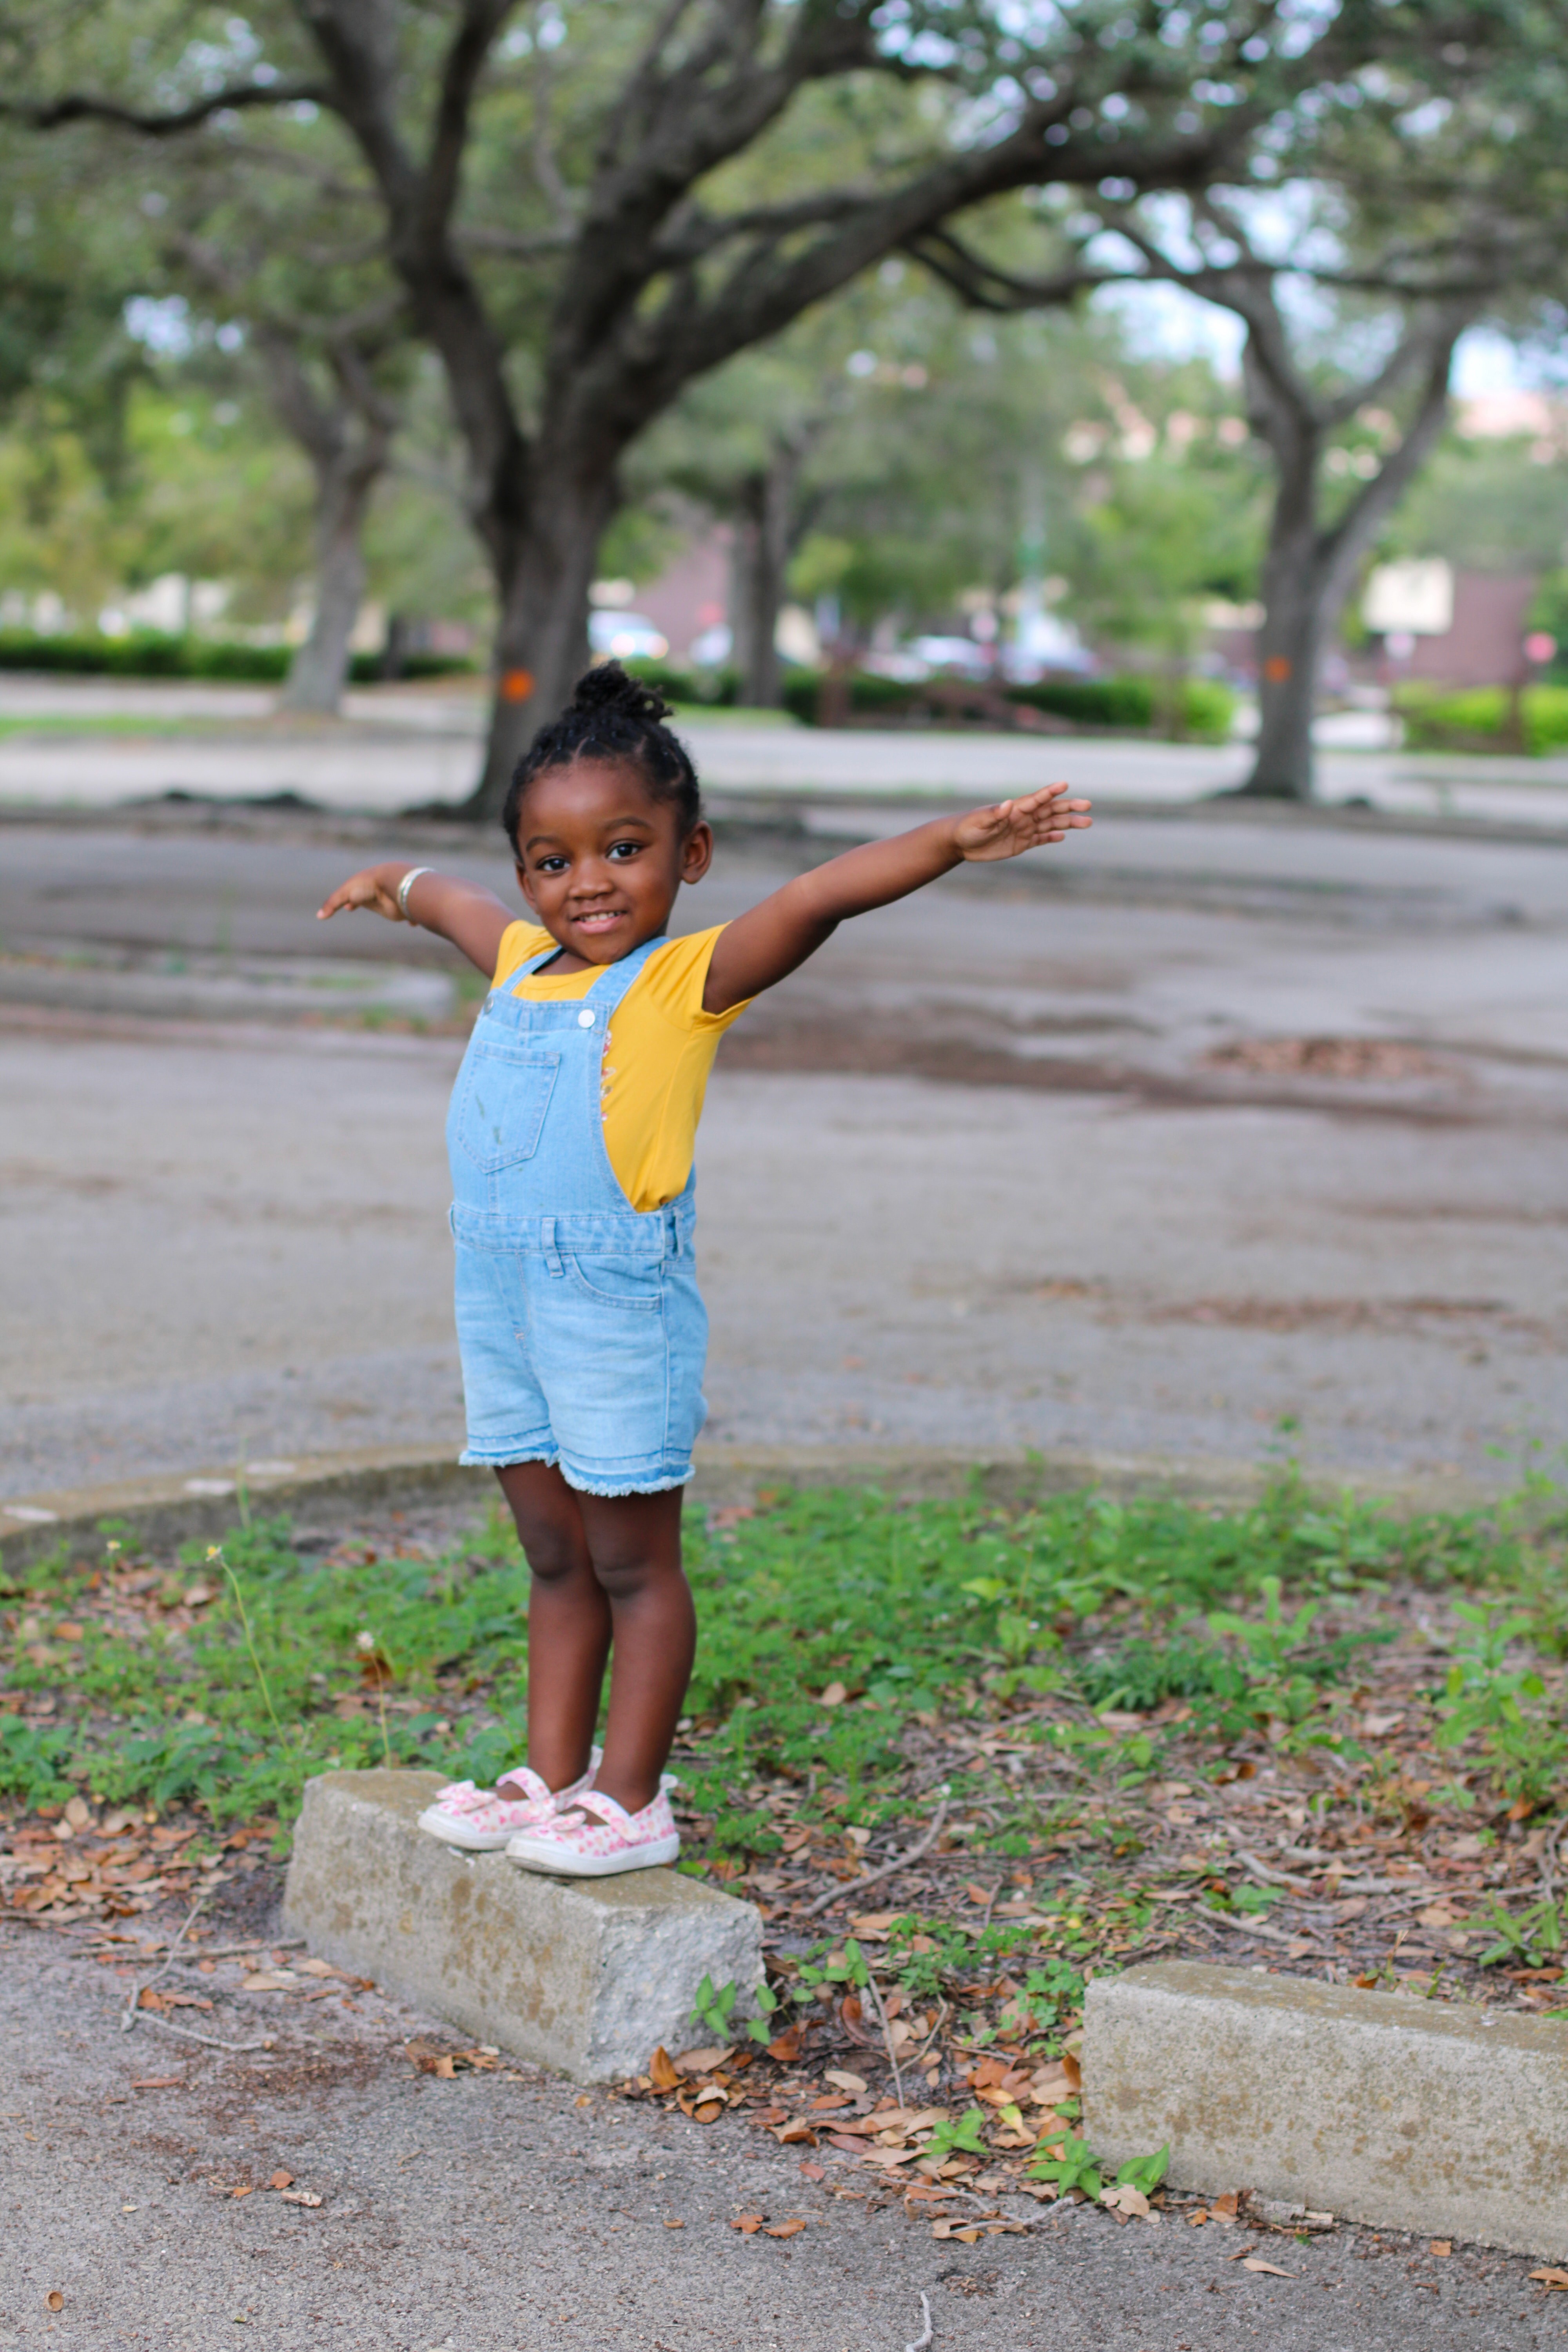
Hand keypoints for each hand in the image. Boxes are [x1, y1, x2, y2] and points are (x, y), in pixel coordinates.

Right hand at [317, 864, 407, 922]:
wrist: (396, 882)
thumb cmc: (369, 885)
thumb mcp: (347, 893)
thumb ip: (333, 903)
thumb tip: (319, 916)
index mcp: (365, 887)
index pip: (357, 894)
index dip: (351, 900)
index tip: (348, 907)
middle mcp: (379, 893)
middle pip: (373, 899)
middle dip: (369, 902)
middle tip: (365, 909)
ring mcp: (392, 901)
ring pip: (391, 906)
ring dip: (390, 908)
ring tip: (392, 912)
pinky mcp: (404, 910)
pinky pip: (410, 916)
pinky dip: (411, 919)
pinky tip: (412, 924)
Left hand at [952, 783, 1091, 862]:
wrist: (960, 842)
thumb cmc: (967, 827)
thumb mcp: (979, 821)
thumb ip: (995, 814)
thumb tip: (1007, 804)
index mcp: (1015, 809)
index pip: (1037, 798)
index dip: (1050, 792)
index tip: (1065, 784)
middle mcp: (1023, 817)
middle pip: (1051, 810)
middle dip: (1069, 807)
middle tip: (1087, 805)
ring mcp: (1024, 829)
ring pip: (1051, 824)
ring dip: (1068, 823)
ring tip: (1087, 822)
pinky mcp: (1021, 843)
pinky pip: (1040, 839)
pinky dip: (1052, 837)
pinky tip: (1063, 836)